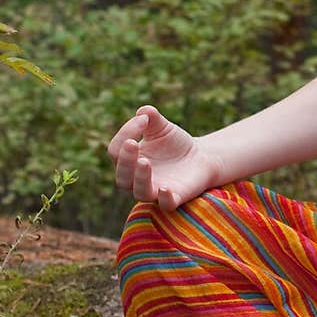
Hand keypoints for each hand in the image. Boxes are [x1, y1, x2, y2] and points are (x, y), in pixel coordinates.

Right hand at [107, 104, 223, 209]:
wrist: (200, 157)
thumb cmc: (175, 143)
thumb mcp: (162, 127)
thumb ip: (151, 118)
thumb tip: (144, 112)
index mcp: (129, 161)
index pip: (116, 151)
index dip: (126, 133)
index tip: (144, 119)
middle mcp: (137, 179)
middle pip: (122, 176)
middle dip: (125, 159)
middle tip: (132, 143)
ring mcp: (155, 190)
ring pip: (139, 192)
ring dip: (140, 177)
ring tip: (145, 162)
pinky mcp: (174, 198)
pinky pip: (166, 205)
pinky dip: (164, 198)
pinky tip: (165, 188)